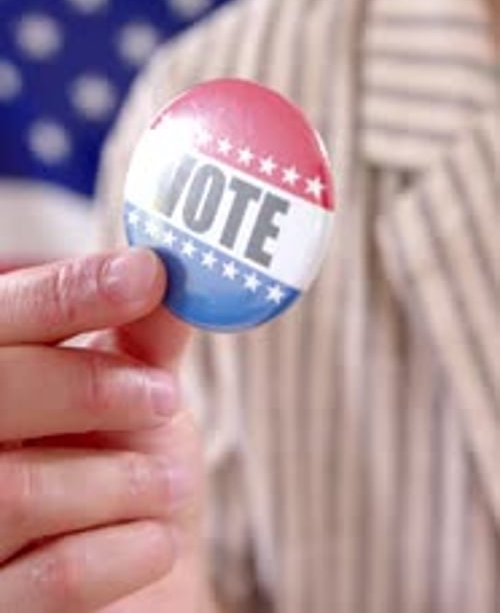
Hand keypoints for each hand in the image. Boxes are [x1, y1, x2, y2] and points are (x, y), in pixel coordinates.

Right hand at [0, 249, 208, 611]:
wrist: (135, 581)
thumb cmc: (124, 465)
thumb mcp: (135, 388)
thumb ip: (143, 334)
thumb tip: (175, 266)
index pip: (2, 317)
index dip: (70, 290)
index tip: (146, 275)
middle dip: (91, 388)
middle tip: (163, 397)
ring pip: (19, 491)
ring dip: (123, 480)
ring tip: (170, 482)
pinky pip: (52, 577)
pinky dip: (125, 551)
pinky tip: (157, 541)